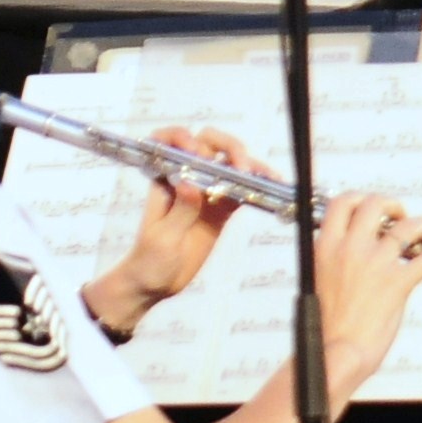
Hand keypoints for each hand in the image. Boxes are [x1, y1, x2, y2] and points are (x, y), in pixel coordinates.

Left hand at [88, 126, 255, 333]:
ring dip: (248, 164)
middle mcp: (186, 178)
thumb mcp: (162, 238)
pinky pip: (242, 189)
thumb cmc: (148, 260)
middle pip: (208, 145)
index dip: (183, 138)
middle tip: (240, 166)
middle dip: (227, 147)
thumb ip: (179, 211)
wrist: (154, 284)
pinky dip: (257, 186)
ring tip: (265, 176)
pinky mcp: (221, 208)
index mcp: (164, 180)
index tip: (198, 152)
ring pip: (229, 164)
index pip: (170, 143)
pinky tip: (272, 186)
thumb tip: (190, 183)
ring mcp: (206, 192)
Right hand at [311, 190, 421, 397]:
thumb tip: (351, 256)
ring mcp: (374, 264)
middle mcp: (349, 249)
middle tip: (401, 215)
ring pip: (405, 227)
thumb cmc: (326, 329)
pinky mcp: (397, 283)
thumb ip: (336, 263)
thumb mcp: (319, 283)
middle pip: (373, 204)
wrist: (334, 354)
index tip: (371, 204)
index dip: (360, 198)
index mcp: (325, 248)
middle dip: (391, 204)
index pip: (341, 204)